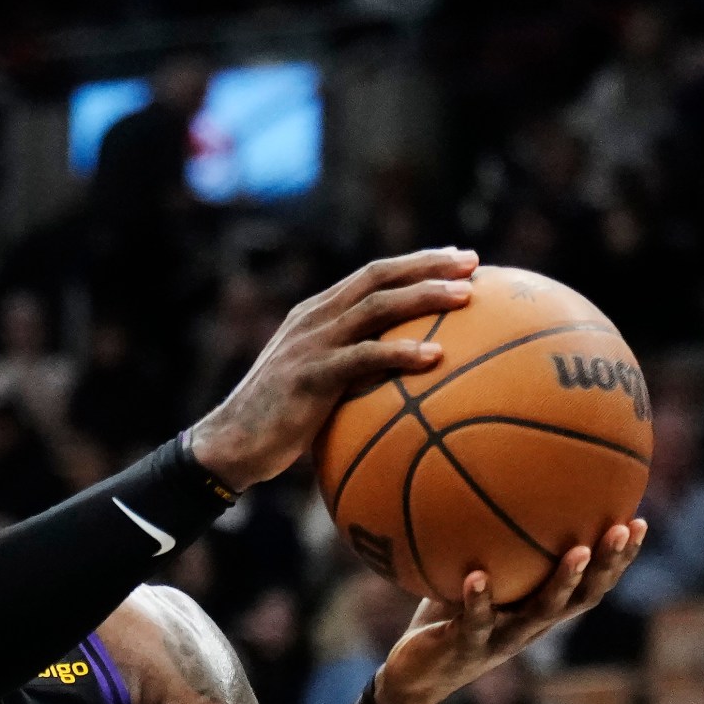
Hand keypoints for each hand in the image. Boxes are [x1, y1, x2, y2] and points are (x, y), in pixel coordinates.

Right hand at [186, 248, 479, 489]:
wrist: (229, 444)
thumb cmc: (279, 423)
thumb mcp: (317, 383)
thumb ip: (353, 370)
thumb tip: (407, 382)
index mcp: (315, 314)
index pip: (372, 275)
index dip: (417, 262)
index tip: (461, 259)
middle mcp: (313, 319)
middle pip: (378, 277)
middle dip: (428, 265)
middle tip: (474, 262)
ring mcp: (309, 344)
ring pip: (375, 306)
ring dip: (424, 297)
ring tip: (467, 297)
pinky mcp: (309, 374)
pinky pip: (362, 357)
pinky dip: (399, 352)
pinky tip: (434, 356)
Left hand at [372, 520, 646, 703]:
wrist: (415, 677)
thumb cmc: (445, 619)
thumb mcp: (470, 578)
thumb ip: (485, 549)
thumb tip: (486, 490)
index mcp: (538, 609)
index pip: (590, 584)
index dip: (617, 560)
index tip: (638, 522)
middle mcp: (530, 626)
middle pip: (582, 596)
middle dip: (606, 564)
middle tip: (623, 529)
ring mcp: (502, 639)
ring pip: (542, 612)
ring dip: (563, 582)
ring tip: (577, 550)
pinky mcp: (467, 648)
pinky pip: (476, 621)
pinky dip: (478, 599)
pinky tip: (476, 575)